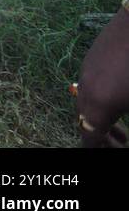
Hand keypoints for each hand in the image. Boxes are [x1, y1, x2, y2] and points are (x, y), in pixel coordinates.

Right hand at [75, 8, 128, 146]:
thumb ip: (126, 122)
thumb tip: (125, 135)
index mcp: (98, 107)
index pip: (90, 138)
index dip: (100, 149)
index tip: (115, 150)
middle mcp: (85, 91)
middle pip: (86, 122)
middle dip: (103, 136)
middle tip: (124, 141)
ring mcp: (85, 73)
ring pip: (86, 104)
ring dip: (101, 118)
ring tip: (123, 124)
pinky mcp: (90, 60)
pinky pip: (89, 88)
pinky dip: (101, 100)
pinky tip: (119, 97)